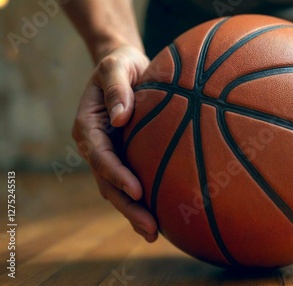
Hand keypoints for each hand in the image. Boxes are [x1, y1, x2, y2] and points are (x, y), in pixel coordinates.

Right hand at [72, 46, 157, 241]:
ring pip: (118, 190)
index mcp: (89, 126)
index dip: (117, 174)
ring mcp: (110, 154)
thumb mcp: (116, 65)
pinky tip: (161, 218)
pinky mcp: (126, 157)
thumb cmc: (121, 64)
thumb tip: (121, 118)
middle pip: (108, 183)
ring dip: (134, 212)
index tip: (137, 189)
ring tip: (154, 233)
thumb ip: (116, 88)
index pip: (101, 155)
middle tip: (150, 228)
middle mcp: (96, 145)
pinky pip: (131, 183)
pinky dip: (143, 201)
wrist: (125, 68)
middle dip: (128, 206)